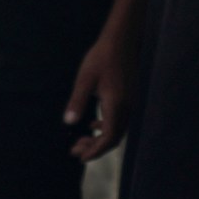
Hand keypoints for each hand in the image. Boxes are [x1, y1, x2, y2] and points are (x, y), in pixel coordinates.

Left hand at [63, 32, 134, 160]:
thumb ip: (77, 102)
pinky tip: (92, 123)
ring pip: (117, 131)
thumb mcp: (85, 80)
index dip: (95, 151)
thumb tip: (68, 123)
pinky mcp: (128, 98)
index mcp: (116, 106)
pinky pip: (119, 121)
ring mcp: (130, 103)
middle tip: (75, 151)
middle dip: (95, 148)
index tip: (80, 157)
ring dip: (99, 139)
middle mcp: (126, 108)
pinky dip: (105, 127)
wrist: (122, 41)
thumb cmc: (102, 58)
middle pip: (114, 138)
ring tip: (80, 141)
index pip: (108, 138)